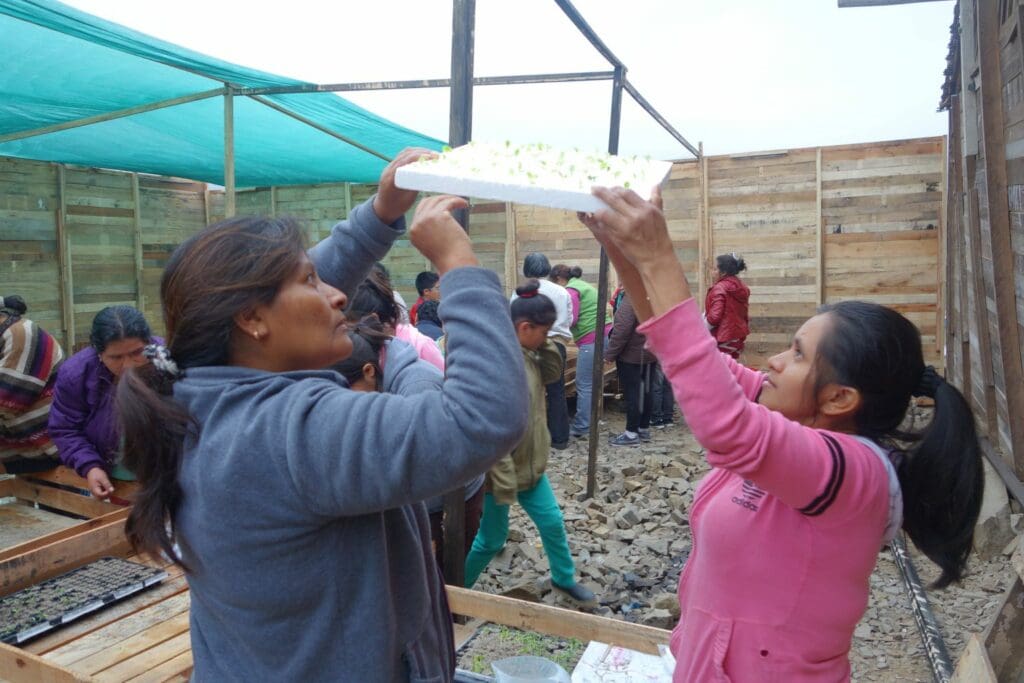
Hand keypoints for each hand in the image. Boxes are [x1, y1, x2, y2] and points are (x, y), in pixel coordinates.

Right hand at [85, 467, 114, 498]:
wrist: (92, 471)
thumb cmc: (97, 473)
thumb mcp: (103, 478)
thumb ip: (107, 484)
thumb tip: (112, 490)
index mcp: (94, 489)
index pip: (101, 495)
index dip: (107, 493)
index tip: (111, 489)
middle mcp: (93, 492)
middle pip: (100, 498)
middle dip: (107, 495)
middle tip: (111, 490)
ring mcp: (94, 492)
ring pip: (100, 497)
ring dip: (106, 495)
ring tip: (109, 489)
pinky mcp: (95, 491)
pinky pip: (100, 495)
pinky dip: (104, 493)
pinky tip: (107, 489)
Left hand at [373, 147, 437, 224]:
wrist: (383, 209)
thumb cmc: (396, 207)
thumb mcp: (408, 198)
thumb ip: (416, 186)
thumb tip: (430, 176)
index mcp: (391, 178)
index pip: (405, 161)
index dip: (419, 157)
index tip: (432, 157)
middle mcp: (389, 170)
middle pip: (406, 153)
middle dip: (422, 151)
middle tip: (437, 155)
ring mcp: (389, 167)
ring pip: (404, 152)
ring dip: (419, 150)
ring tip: (432, 154)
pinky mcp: (392, 166)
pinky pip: (403, 155)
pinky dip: (414, 153)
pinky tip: (424, 155)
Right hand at [409, 195, 478, 273]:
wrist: (454, 263)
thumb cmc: (450, 257)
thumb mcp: (434, 244)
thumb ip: (432, 231)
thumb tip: (443, 216)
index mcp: (414, 233)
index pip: (420, 213)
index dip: (432, 207)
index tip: (444, 206)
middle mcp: (417, 224)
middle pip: (426, 203)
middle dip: (439, 200)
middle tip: (451, 201)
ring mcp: (426, 219)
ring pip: (437, 200)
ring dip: (450, 199)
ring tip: (461, 203)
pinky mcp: (438, 215)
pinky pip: (448, 202)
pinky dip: (457, 201)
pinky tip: (464, 204)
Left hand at [585, 184, 690, 316]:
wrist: (656, 258)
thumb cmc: (658, 237)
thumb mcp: (660, 215)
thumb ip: (656, 199)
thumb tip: (655, 185)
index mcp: (646, 208)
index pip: (627, 193)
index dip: (616, 189)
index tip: (610, 189)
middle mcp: (636, 216)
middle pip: (614, 199)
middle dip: (601, 193)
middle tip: (593, 189)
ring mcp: (626, 227)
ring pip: (605, 213)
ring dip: (597, 209)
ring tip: (593, 207)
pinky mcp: (619, 237)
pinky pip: (605, 226)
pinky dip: (601, 222)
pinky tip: (598, 220)